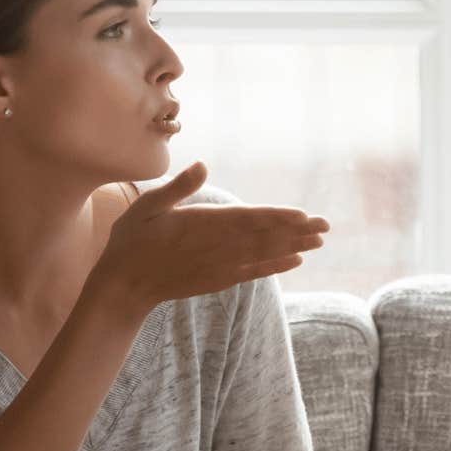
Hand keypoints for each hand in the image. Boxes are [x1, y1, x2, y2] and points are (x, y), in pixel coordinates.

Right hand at [90, 162, 330, 313]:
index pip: (247, 219)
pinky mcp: (218, 280)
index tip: (303, 215)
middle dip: (296, 231)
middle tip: (326, 226)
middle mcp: (216, 247)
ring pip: (263, 254)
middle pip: (263, 237)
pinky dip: (275, 266)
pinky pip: (253, 272)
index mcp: (201, 224)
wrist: (124, 286)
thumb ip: (178, 187)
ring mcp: (219, 266)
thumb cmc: (132, 240)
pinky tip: (295, 261)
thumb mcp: (147, 206)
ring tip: (318, 241)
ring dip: (293, 246)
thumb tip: (203, 164)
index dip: (277, 217)